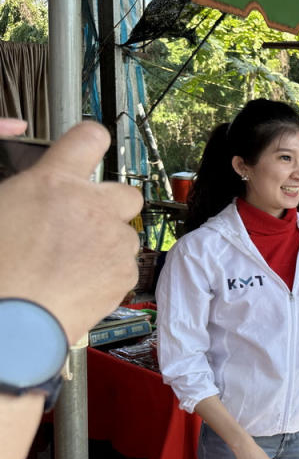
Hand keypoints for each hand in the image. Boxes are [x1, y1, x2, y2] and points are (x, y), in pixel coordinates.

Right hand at [0, 121, 142, 343]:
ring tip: (73, 262)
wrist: (12, 320)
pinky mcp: (125, 273)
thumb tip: (43, 192)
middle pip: (126, 192)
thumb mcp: (2, 207)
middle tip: (85, 221)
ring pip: (125, 233)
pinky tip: (80, 283)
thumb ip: (28, 190)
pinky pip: (125, 265)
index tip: (92, 145)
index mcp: (54, 183)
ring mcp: (113, 240)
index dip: (91, 140)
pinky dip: (109, 272)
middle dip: (111, 205)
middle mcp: (92, 206)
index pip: (88, 138)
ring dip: (108, 242)